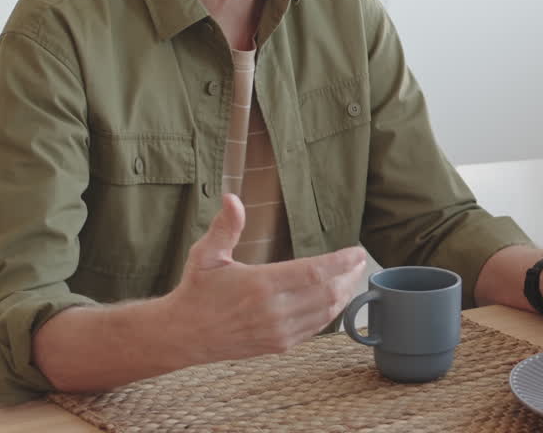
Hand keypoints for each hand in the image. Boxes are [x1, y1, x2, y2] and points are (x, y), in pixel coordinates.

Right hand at [166, 194, 367, 363]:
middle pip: (328, 293)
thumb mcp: (206, 254)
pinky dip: (331, 313)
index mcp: (260, 285)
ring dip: (345, 295)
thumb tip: (232, 198)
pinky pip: (315, 329)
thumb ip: (224, 226)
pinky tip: (335, 299)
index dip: (341, 262)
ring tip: (353, 278)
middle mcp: (273, 311)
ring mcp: (278, 331)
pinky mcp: (279, 345)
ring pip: (326, 313)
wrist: (183, 334)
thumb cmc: (197, 290)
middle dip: (350, 276)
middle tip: (359, 262)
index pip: (314, 272)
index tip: (358, 252)